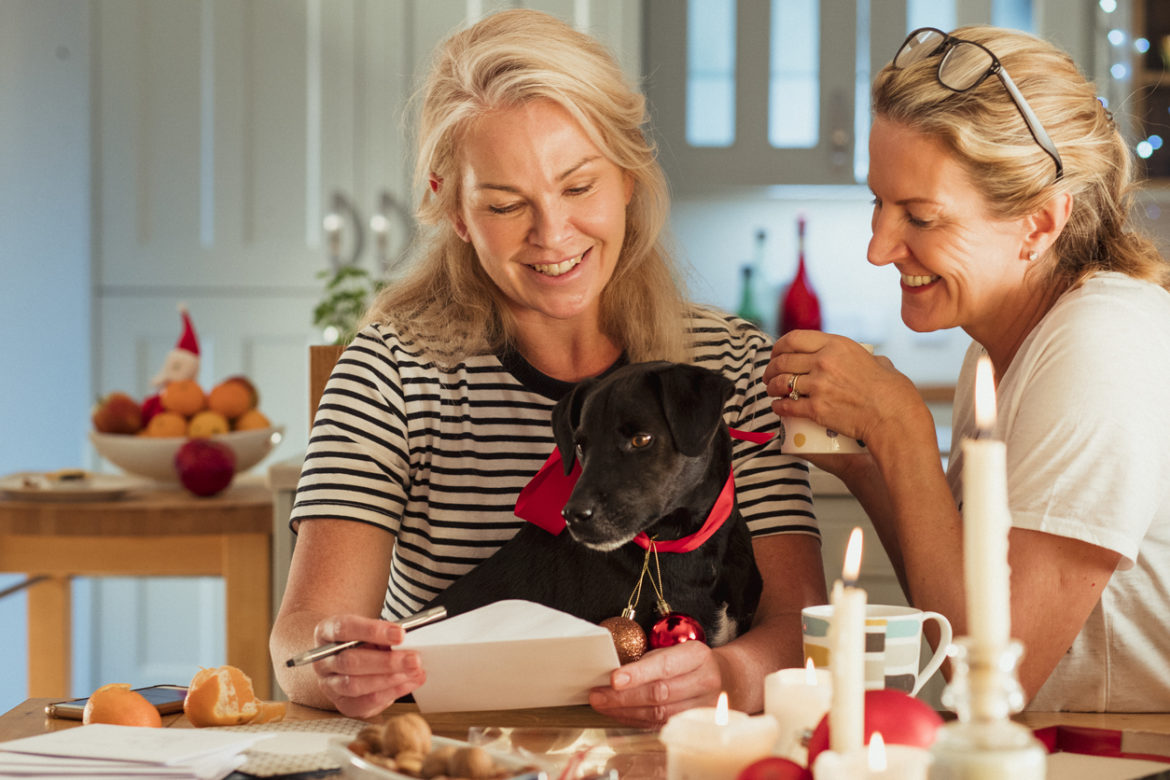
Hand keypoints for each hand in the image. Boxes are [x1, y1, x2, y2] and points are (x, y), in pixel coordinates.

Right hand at [309, 614, 424, 717]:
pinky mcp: (342, 704)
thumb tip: (406, 640)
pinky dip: (391, 693)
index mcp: (326, 633)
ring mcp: (329, 685)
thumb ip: (383, 634)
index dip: (372, 630)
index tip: (400, 634)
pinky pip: (364, 702)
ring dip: (389, 679)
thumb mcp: (371, 631)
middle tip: (414, 659)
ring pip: (355, 685)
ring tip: (414, 672)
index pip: (344, 628)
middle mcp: (323, 660)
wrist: (351, 660)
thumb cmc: (363, 641)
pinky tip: (408, 683)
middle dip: (386, 662)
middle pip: (350, 661)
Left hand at [587, 640, 721, 727]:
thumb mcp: (677, 649)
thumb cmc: (692, 662)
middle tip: (597, 695)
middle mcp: (702, 682)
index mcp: (696, 656)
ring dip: (625, 711)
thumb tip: (614, 671)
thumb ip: (650, 659)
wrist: (728, 680)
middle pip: (659, 694)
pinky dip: (634, 720)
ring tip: (602, 705)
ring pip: (658, 714)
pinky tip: (618, 714)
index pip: (664, 666)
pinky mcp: (692, 724)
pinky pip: (658, 725)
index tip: (614, 678)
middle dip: (623, 696)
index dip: (638, 673)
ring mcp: (700, 707)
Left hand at [764, 330, 918, 449]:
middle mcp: (823, 362)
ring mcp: (818, 385)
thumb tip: (866, 359)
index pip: (794, 338)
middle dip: (771, 368)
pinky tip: (777, 407)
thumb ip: (864, 358)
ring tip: (771, 390)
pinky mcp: (816, 409)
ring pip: (781, 383)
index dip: (779, 346)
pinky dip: (778, 407)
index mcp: (837, 345)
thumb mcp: (878, 362)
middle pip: (783, 361)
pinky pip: (787, 406)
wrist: (894, 418)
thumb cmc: (893, 392)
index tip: (776, 353)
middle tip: (770, 375)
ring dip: (771, 387)